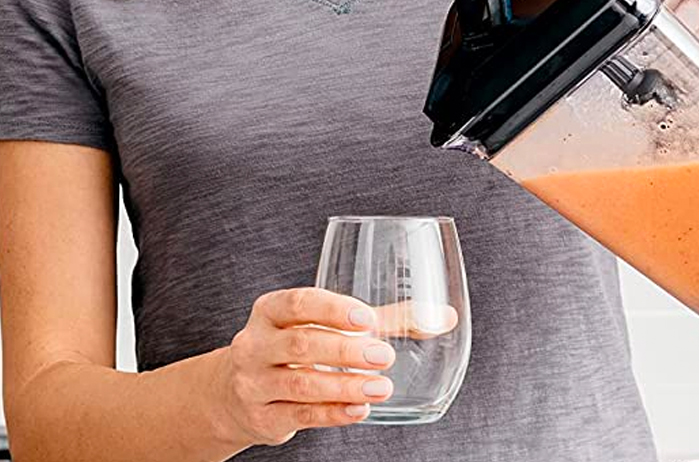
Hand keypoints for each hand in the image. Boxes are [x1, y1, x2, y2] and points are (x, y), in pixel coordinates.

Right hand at [211, 288, 399, 446]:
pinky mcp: (263, 417)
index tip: (366, 318)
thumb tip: (443, 317)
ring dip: (345, 386)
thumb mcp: (324, 326)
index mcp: (270, 312)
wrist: (233, 396)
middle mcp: (256, 345)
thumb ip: (383, 320)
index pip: (296, 304)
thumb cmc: (292, 351)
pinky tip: (359, 410)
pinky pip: (300, 416)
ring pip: (300, 384)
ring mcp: (254, 384)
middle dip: (345, 350)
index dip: (331, 309)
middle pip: (300, 345)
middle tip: (384, 355)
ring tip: (381, 387)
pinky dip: (332, 413)